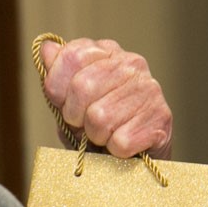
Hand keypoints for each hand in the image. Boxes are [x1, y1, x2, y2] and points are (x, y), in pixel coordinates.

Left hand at [41, 38, 172, 158]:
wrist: (135, 159)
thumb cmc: (99, 128)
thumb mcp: (69, 103)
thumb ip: (56, 78)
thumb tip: (46, 48)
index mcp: (107, 53)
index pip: (72, 56)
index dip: (58, 88)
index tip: (65, 104)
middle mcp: (132, 64)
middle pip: (82, 86)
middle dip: (75, 115)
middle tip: (85, 125)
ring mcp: (150, 89)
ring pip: (100, 117)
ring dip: (96, 136)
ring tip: (106, 135)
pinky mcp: (161, 118)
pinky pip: (120, 141)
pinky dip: (115, 151)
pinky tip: (123, 146)